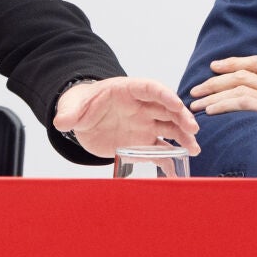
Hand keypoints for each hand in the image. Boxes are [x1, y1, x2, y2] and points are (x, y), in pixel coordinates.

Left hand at [53, 77, 200, 157]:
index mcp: (127, 91)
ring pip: (169, 128)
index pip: (150, 89)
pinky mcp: (142, 141)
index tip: (177, 103)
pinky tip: (179, 168)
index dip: (165, 95)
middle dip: (181, 117)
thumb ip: (69, 114)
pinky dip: (170, 158)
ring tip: (194, 149)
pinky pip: (160, 149)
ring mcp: (145, 124)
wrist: (83, 119)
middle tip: (192, 129)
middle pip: (167, 108)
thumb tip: (62, 122)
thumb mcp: (73, 107)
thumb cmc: (82, 105)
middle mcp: (141, 107)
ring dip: (183, 137)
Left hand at [187, 56, 256, 121]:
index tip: (215, 66)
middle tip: (197, 89)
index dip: (234, 62)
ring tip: (197, 104)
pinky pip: (244, 101)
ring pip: (239, 86)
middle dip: (215, 80)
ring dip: (214, 94)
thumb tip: (253, 111)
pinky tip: (211, 111)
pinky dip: (223, 104)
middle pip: (244, 73)